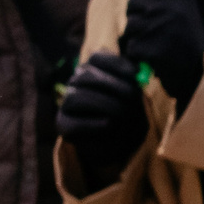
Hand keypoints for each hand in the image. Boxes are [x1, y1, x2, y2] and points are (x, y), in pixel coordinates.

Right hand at [57, 51, 151, 184]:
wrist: (121, 145)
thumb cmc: (129, 117)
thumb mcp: (136, 100)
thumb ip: (134, 86)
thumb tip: (139, 74)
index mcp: (92, 71)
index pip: (97, 58)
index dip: (116, 64)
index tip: (135, 74)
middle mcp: (76, 84)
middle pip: (86, 75)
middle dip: (113, 85)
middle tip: (133, 97)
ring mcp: (66, 104)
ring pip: (76, 97)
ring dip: (104, 104)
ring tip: (123, 114)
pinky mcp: (64, 126)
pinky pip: (74, 124)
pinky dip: (93, 124)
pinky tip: (109, 125)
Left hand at [116, 0, 203, 102]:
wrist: (197, 70)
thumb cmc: (184, 35)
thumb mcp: (179, 6)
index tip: (151, 8)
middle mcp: (168, 8)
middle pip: (132, 4)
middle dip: (138, 18)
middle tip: (155, 30)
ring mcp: (158, 28)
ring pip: (129, 26)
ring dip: (137, 37)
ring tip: (154, 44)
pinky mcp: (149, 48)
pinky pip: (130, 47)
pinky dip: (138, 54)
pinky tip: (152, 56)